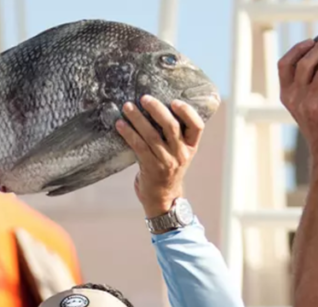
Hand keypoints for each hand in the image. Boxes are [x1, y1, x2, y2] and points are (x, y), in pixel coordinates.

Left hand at [116, 95, 202, 217]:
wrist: (162, 198)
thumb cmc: (167, 170)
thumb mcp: (178, 153)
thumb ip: (174, 136)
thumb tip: (155, 108)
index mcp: (191, 147)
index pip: (197, 126)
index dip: (187, 112)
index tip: (174, 101)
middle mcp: (181, 154)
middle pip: (171, 126)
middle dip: (157, 109)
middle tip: (144, 98)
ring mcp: (167, 162)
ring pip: (151, 135)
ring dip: (137, 119)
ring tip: (127, 107)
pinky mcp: (151, 168)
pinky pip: (138, 146)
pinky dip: (128, 133)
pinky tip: (120, 125)